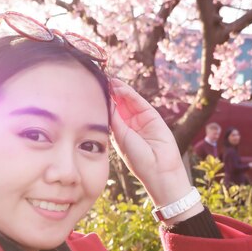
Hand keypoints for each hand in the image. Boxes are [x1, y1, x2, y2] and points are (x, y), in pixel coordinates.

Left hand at [110, 79, 198, 210]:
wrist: (158, 169)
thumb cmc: (138, 159)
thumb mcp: (121, 138)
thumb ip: (115, 120)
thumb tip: (107, 103)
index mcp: (120, 133)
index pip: (110, 113)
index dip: (104, 103)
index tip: (92, 92)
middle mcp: (130, 125)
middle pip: (119, 104)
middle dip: (110, 94)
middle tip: (100, 81)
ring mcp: (141, 120)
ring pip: (129, 101)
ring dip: (119, 91)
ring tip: (109, 80)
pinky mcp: (152, 116)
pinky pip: (139, 102)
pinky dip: (130, 94)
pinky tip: (120, 87)